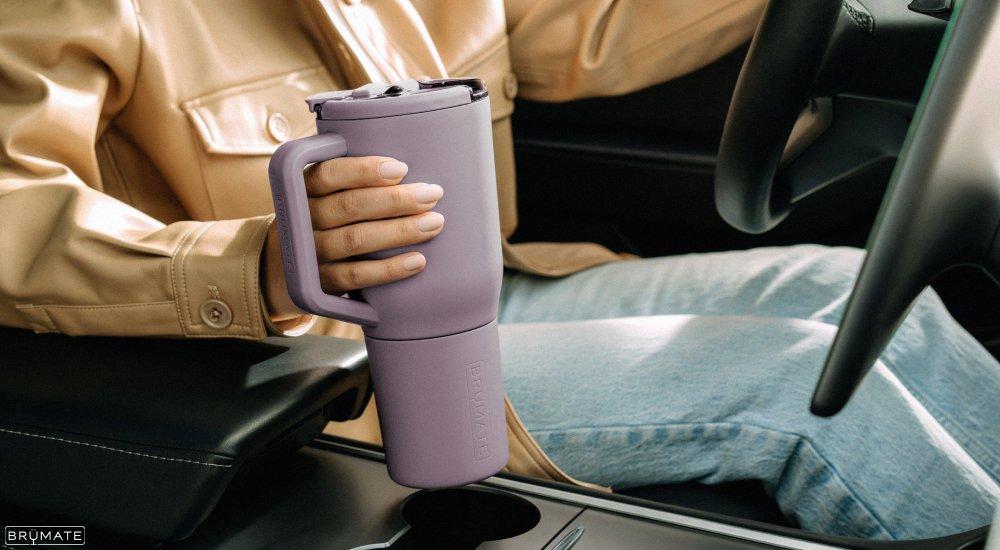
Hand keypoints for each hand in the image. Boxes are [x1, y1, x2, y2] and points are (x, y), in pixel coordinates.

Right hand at [262, 156, 443, 319]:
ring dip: (400, 231)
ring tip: (434, 223)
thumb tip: (412, 170)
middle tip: (433, 194)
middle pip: (349, 206)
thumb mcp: (323, 196)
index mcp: (303, 189)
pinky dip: (389, 269)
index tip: (402, 169)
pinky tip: (418, 261)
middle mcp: (302, 220)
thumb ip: (354, 181)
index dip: (365, 170)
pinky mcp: (320, 285)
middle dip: (396, 199)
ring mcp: (309, 254)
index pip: (329, 174)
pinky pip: (356, 277)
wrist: (282, 272)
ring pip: (355, 240)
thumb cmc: (321, 222)